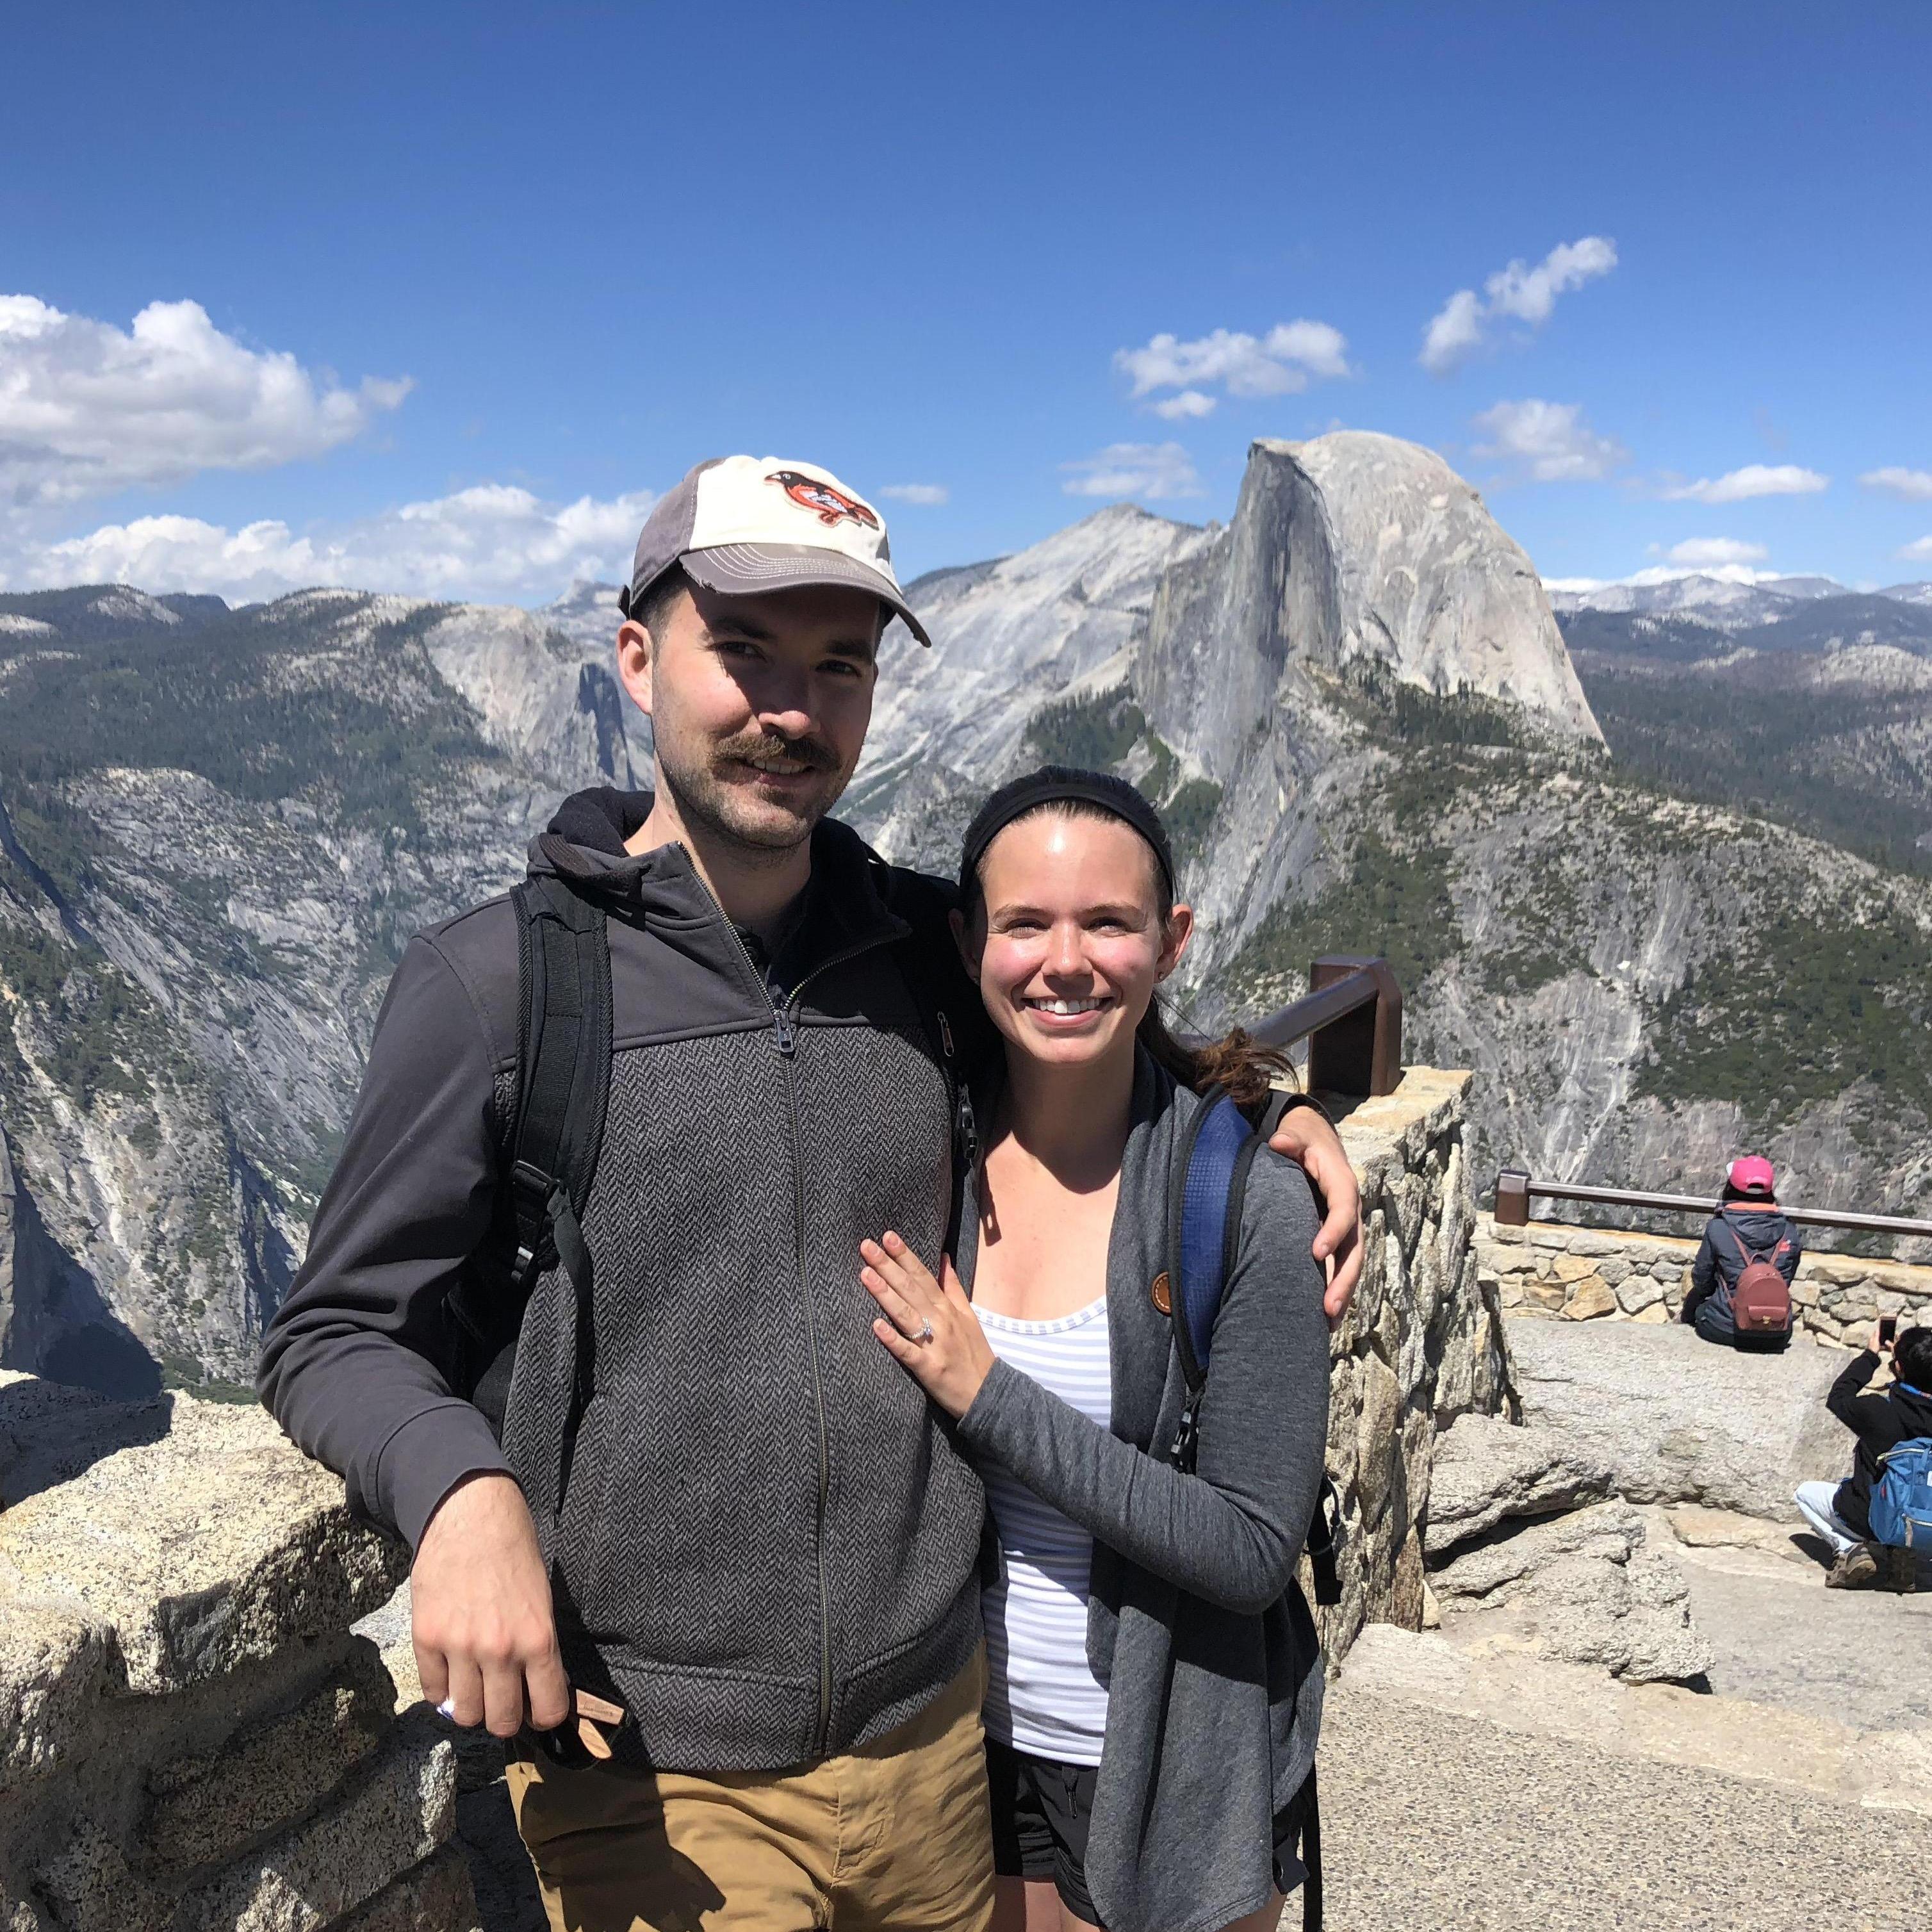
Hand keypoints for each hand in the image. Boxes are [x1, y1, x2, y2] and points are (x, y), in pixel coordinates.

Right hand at [412, 1471, 570, 1738]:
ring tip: (475, 1684)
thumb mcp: (542, 1598)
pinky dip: (442, 1689)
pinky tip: (450, 1670)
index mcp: (538, 1638)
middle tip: (503, 1699)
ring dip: (471, 1705)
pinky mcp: (427, 1639)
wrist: (469, 1513)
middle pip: (501, 1721)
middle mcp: (500, 1650)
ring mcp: (460, 1647)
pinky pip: (433, 1692)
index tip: (537, 1707)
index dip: (543, 1713)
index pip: (547, 1709)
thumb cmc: (514, 1550)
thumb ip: (539, 1646)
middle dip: (504, 1716)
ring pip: (465, 1714)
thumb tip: (537, 1689)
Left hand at [861, 1233, 995, 1419]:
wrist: (988, 1393)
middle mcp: (940, 1321)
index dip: (905, 1255)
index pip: (923, 1275)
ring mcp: (934, 1344)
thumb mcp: (969, 1316)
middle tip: (866, 1246)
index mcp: (947, 1308)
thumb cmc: (975, 1354)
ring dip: (885, 1294)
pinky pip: (908, 1352)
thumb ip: (953, 1287)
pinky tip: (876, 1326)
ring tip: (866, 1274)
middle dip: (888, 1266)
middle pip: (910, 1289)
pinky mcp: (928, 1368)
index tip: (888, 1236)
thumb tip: (944, 1257)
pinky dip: (893, 1339)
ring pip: (906, 1314)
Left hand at [1268, 1104, 1361, 1322]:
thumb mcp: (1297, 1133)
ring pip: (1350, 1264)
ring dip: (1342, 1293)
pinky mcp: (1337, 1238)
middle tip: (1328, 1307)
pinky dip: (1335, 1289)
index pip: (1343, 1210)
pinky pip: (1339, 1266)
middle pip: (1354, 1248)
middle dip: (1343, 1279)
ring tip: (1328, 1324)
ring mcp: (1346, 1227)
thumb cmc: (1303, 1139)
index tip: (1315, 1252)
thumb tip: (1279, 1143)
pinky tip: (1325, 1318)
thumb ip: (1290, 1139)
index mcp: (1343, 1184)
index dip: (1334, 1230)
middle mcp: (1350, 1210)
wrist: (1315, 1141)